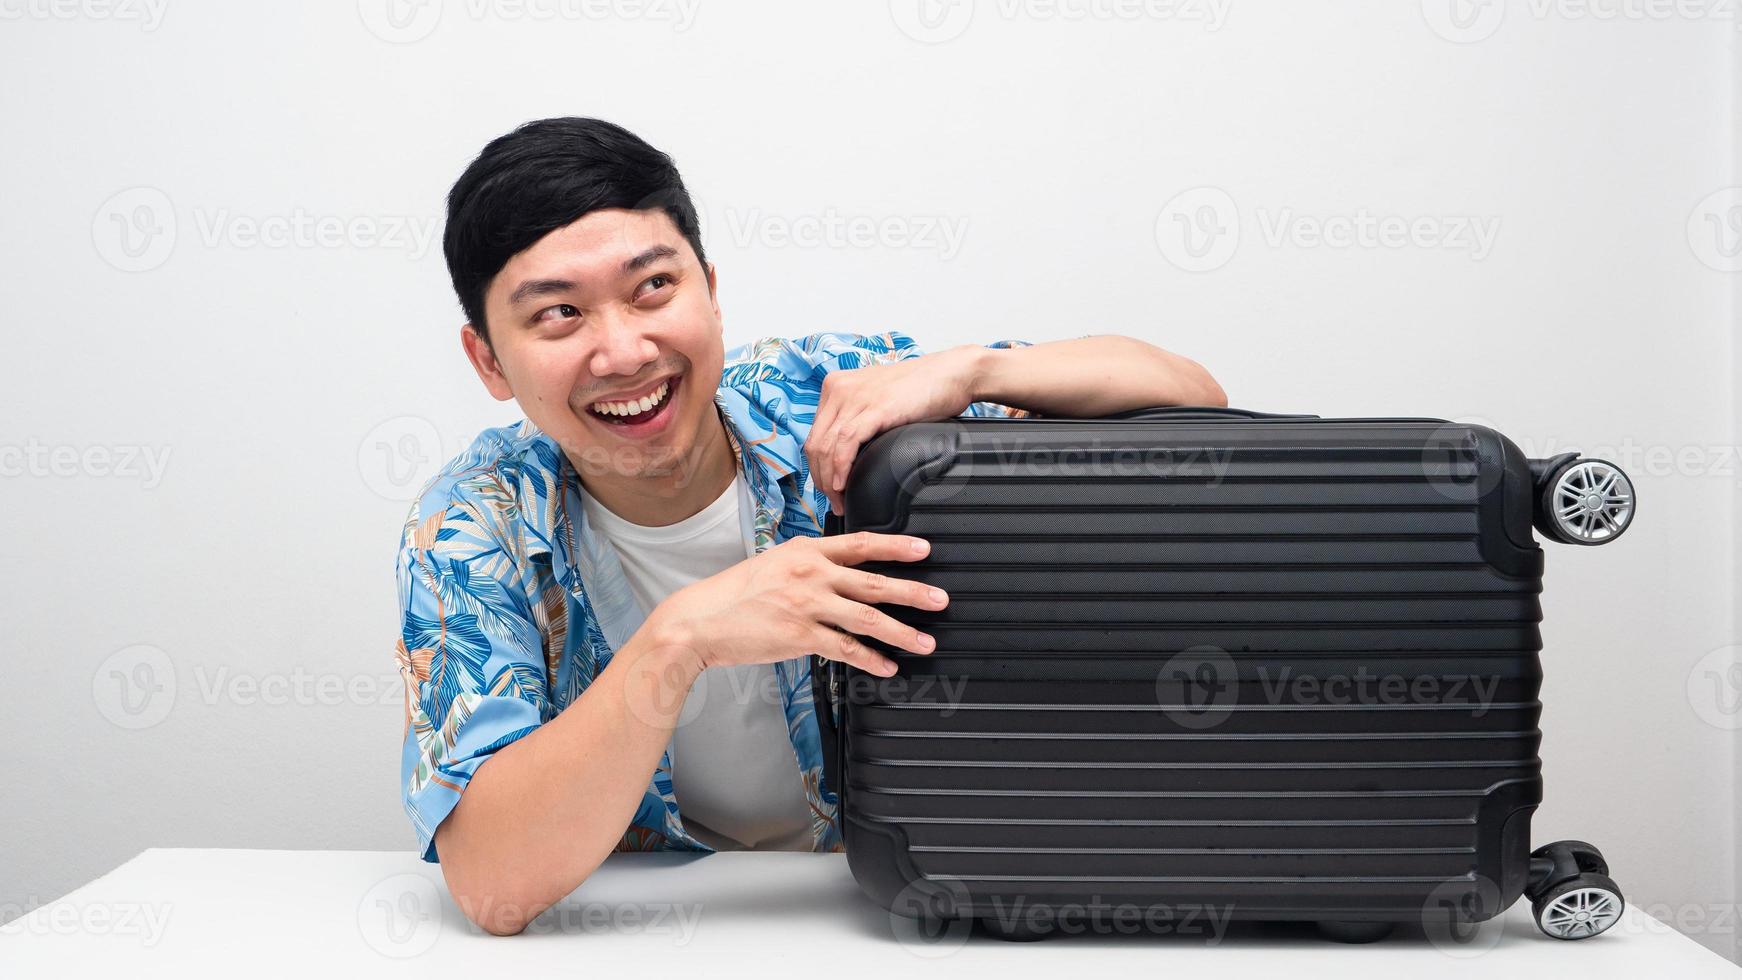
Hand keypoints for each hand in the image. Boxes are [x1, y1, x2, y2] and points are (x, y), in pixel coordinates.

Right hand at [645, 531, 948, 677]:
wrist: (699, 620)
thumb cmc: (733, 594)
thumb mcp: (772, 564)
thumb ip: (806, 565)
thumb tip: (837, 573)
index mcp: (805, 550)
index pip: (860, 544)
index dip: (896, 546)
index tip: (924, 549)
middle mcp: (811, 573)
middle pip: (875, 582)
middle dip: (914, 592)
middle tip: (941, 600)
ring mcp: (808, 605)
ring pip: (868, 619)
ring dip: (902, 632)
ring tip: (926, 642)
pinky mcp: (801, 636)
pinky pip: (846, 649)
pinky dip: (871, 660)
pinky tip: (887, 667)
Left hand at [805, 346, 981, 515]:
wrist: (952, 372)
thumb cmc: (921, 389)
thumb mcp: (877, 400)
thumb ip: (857, 418)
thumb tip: (846, 454)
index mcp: (836, 386)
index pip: (813, 435)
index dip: (817, 468)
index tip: (828, 489)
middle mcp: (839, 389)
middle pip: (814, 444)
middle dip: (821, 480)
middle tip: (835, 502)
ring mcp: (855, 396)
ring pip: (826, 447)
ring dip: (830, 480)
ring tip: (840, 500)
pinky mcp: (874, 407)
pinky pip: (846, 443)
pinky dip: (841, 467)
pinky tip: (843, 483)